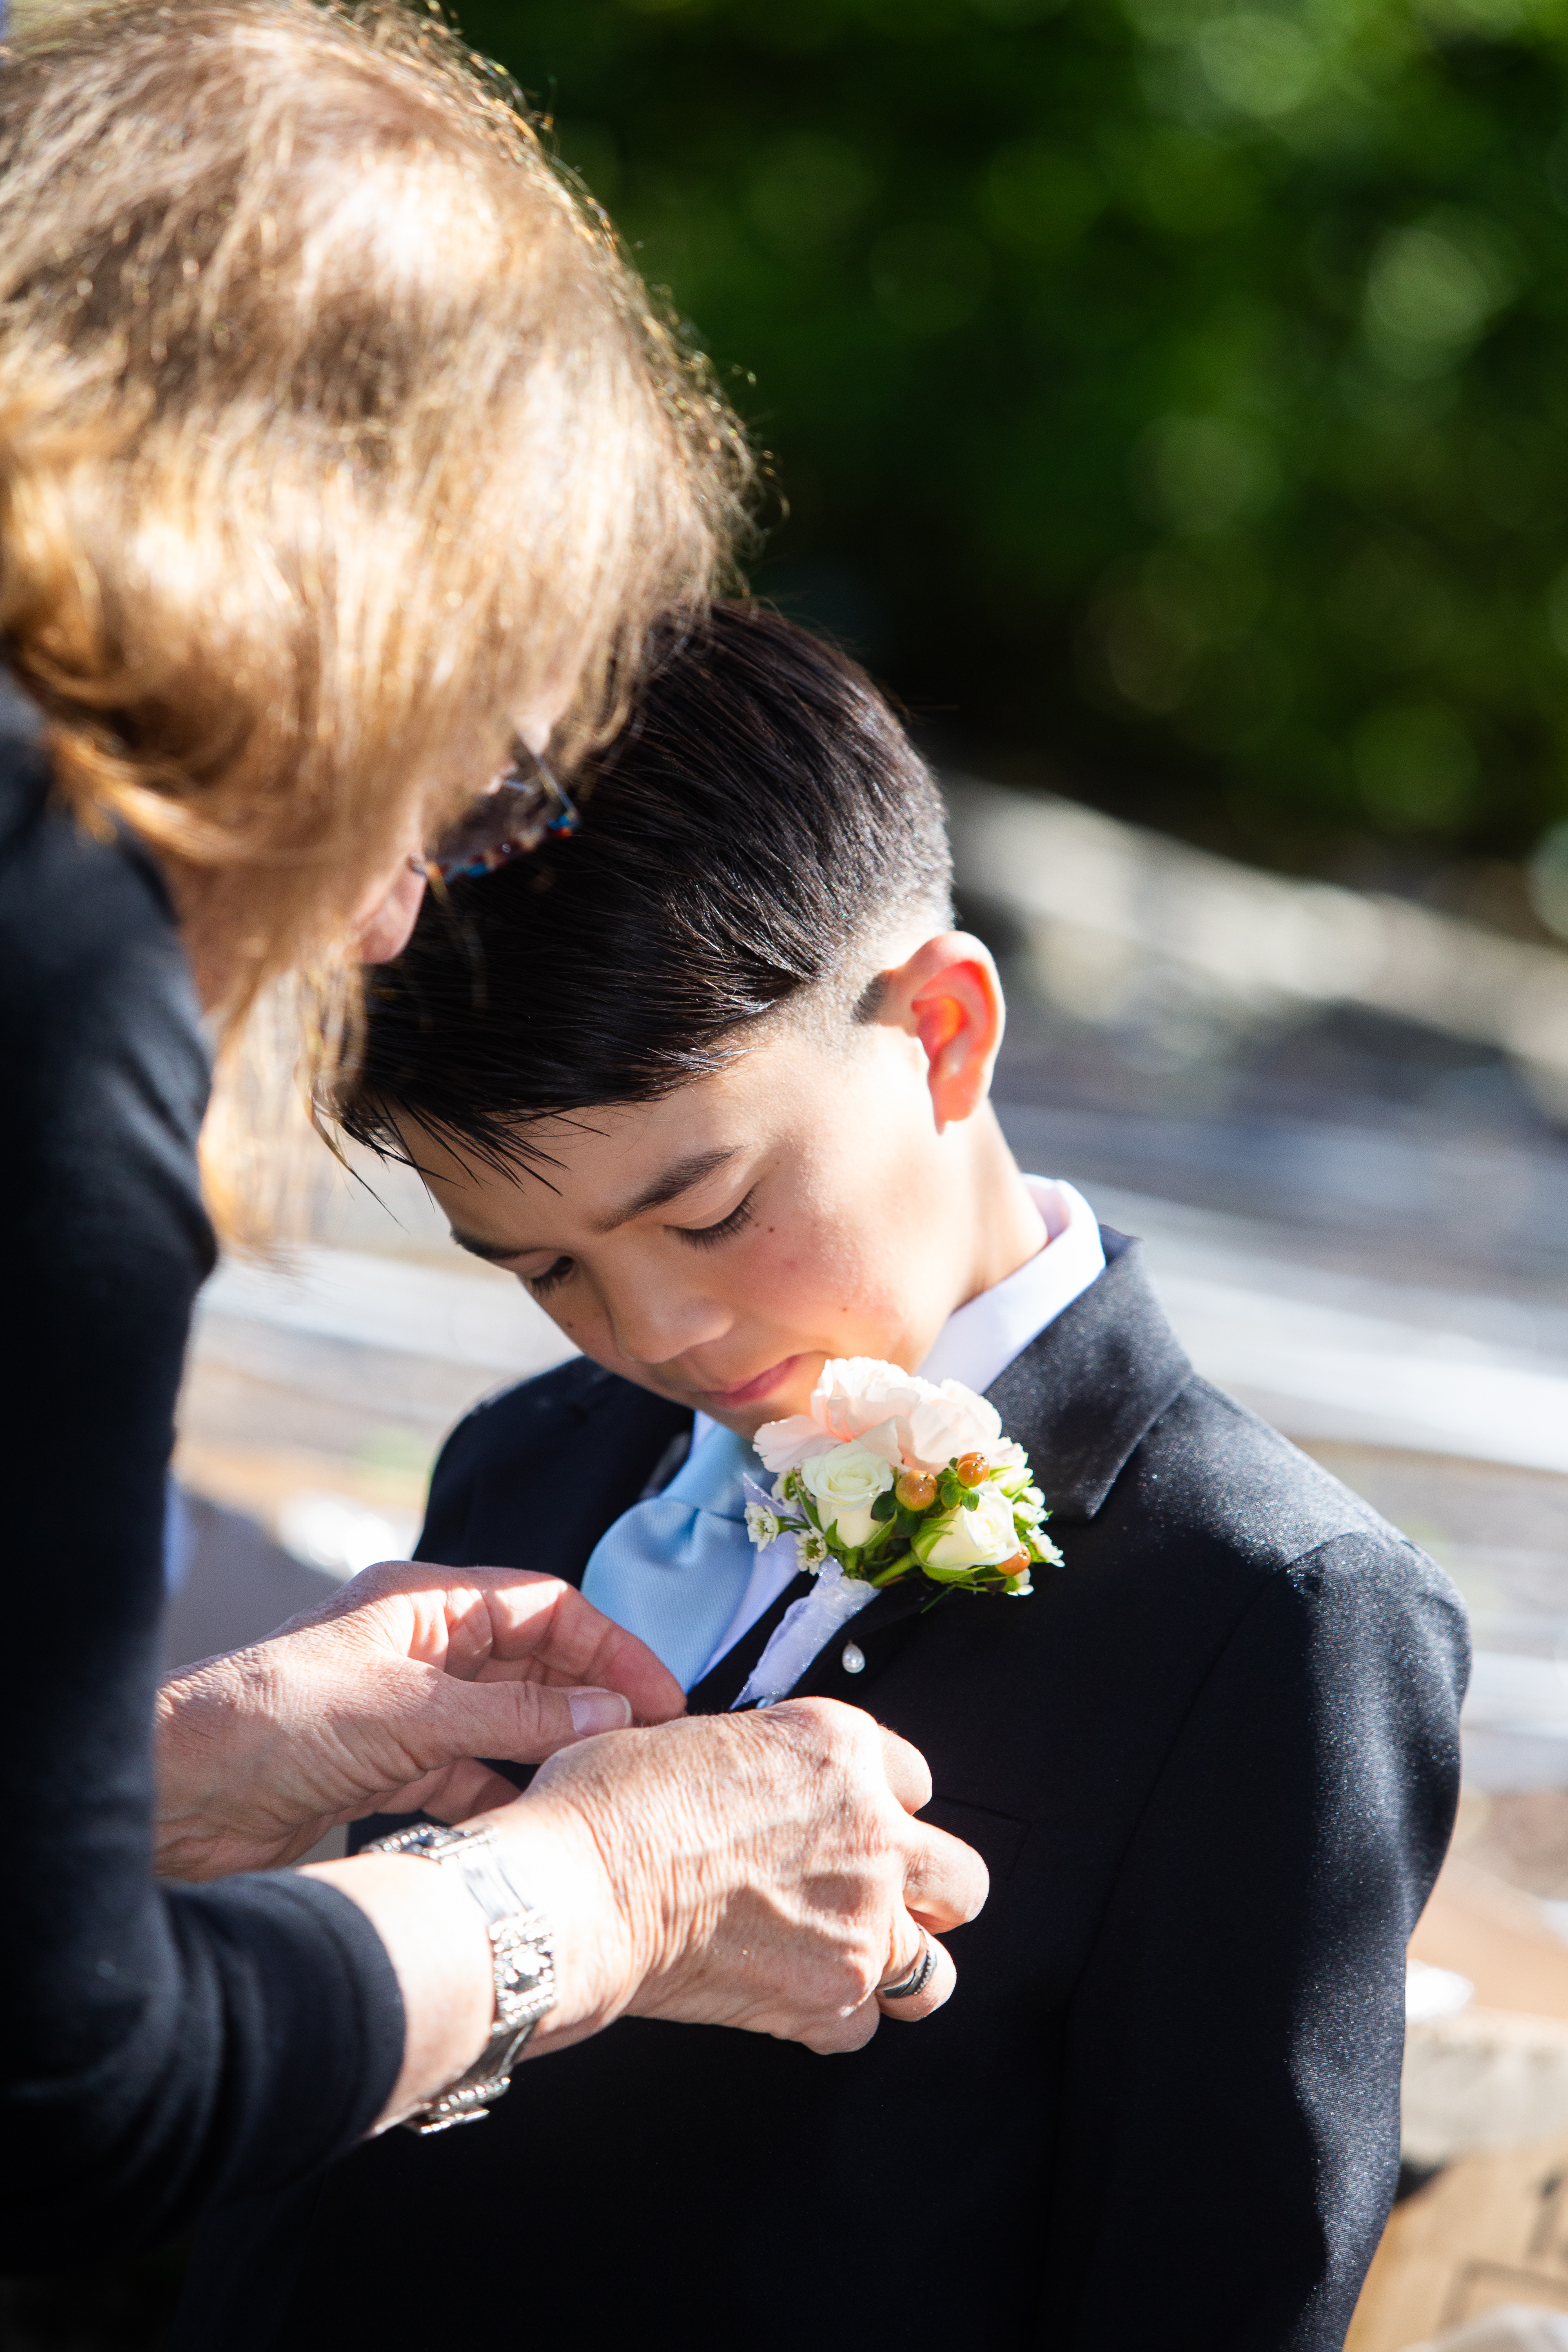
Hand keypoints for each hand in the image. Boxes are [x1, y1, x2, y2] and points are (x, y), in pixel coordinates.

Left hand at [154, 1560, 684, 1879]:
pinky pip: (470, 1774)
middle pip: (533, 1663)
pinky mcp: (389, 1769)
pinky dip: (505, 1792)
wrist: (173, 1799)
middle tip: (649, 1744)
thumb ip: (510, 1719)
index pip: (544, 1607)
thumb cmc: (266, 1724)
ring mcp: (406, 1710)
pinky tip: (535, 1816)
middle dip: (591, 1698)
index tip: (660, 1693)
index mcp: (423, 1605)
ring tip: (607, 1782)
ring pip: (507, 1722)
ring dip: (555, 1748)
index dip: (608, 1645)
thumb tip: (608, 1715)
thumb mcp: (405, 1713)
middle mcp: (420, 1650)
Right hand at [478, 1696, 989, 2056]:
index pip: (911, 1776)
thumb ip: (754, 1762)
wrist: (581, 1887)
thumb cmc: (611, 1807)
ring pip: (935, 1969)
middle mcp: (872, 1829)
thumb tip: (748, 1783)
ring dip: (898, 1968)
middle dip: (924, 1895)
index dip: (877, 1804)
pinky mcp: (830, 1996)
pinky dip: (832, 2021)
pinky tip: (790, 2000)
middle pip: (959, 1878)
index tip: (847, 1824)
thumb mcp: (692, 1736)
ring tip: (851, 1966)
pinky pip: (863, 2028)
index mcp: (839, 1747)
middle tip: (877, 1902)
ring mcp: (861, 1919)